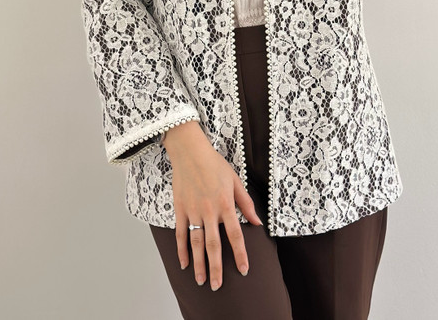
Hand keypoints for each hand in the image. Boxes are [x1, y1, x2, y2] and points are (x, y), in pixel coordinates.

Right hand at [164, 122, 262, 290]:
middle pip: (214, 245)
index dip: (240, 254)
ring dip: (198, 263)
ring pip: (196, 243)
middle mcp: (210, 211)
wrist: (190, 151)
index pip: (235, 235)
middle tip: (217, 286)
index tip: (243, 270)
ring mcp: (193, 211)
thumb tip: (258, 223)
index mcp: (226, 204)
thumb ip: (246, 203)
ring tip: (201, 280)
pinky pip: (180, 233)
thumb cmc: (214, 164)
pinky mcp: (180, 209)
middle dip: (216, 268)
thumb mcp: (235, 180)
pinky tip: (184, 263)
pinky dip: (181, 249)